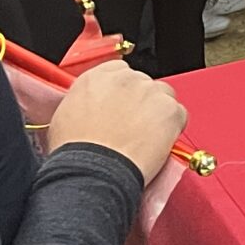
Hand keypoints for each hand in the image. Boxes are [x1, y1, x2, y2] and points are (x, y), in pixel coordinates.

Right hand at [47, 62, 185, 186]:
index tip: (123, 108)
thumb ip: (87, 101)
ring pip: (164, 97)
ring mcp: (150, 92)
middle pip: (143, 84)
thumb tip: (95, 107)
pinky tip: (157, 145)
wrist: (92, 172)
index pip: (120, 72)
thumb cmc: (76, 153)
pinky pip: (179, 115)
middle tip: (133, 129)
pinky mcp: (170, 110)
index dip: (123, 93)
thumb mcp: (65, 117)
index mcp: (97, 77)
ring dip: (158, 114)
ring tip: (144, 139)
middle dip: (141, 104)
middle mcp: (126, 79)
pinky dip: (173, 128)